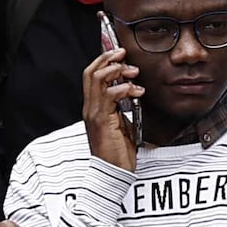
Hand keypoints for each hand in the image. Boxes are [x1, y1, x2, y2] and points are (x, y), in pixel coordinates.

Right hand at [80, 39, 144, 170]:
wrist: (113, 172)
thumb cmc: (118, 151)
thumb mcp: (122, 122)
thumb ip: (122, 105)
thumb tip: (132, 89)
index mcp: (93, 107)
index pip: (91, 75)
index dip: (103, 60)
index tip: (120, 54)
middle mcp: (90, 107)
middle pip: (91, 72)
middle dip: (108, 58)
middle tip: (125, 55)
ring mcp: (93, 113)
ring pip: (97, 79)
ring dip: (117, 71)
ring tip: (133, 73)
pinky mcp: (101, 120)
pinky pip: (109, 95)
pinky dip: (124, 88)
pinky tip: (137, 92)